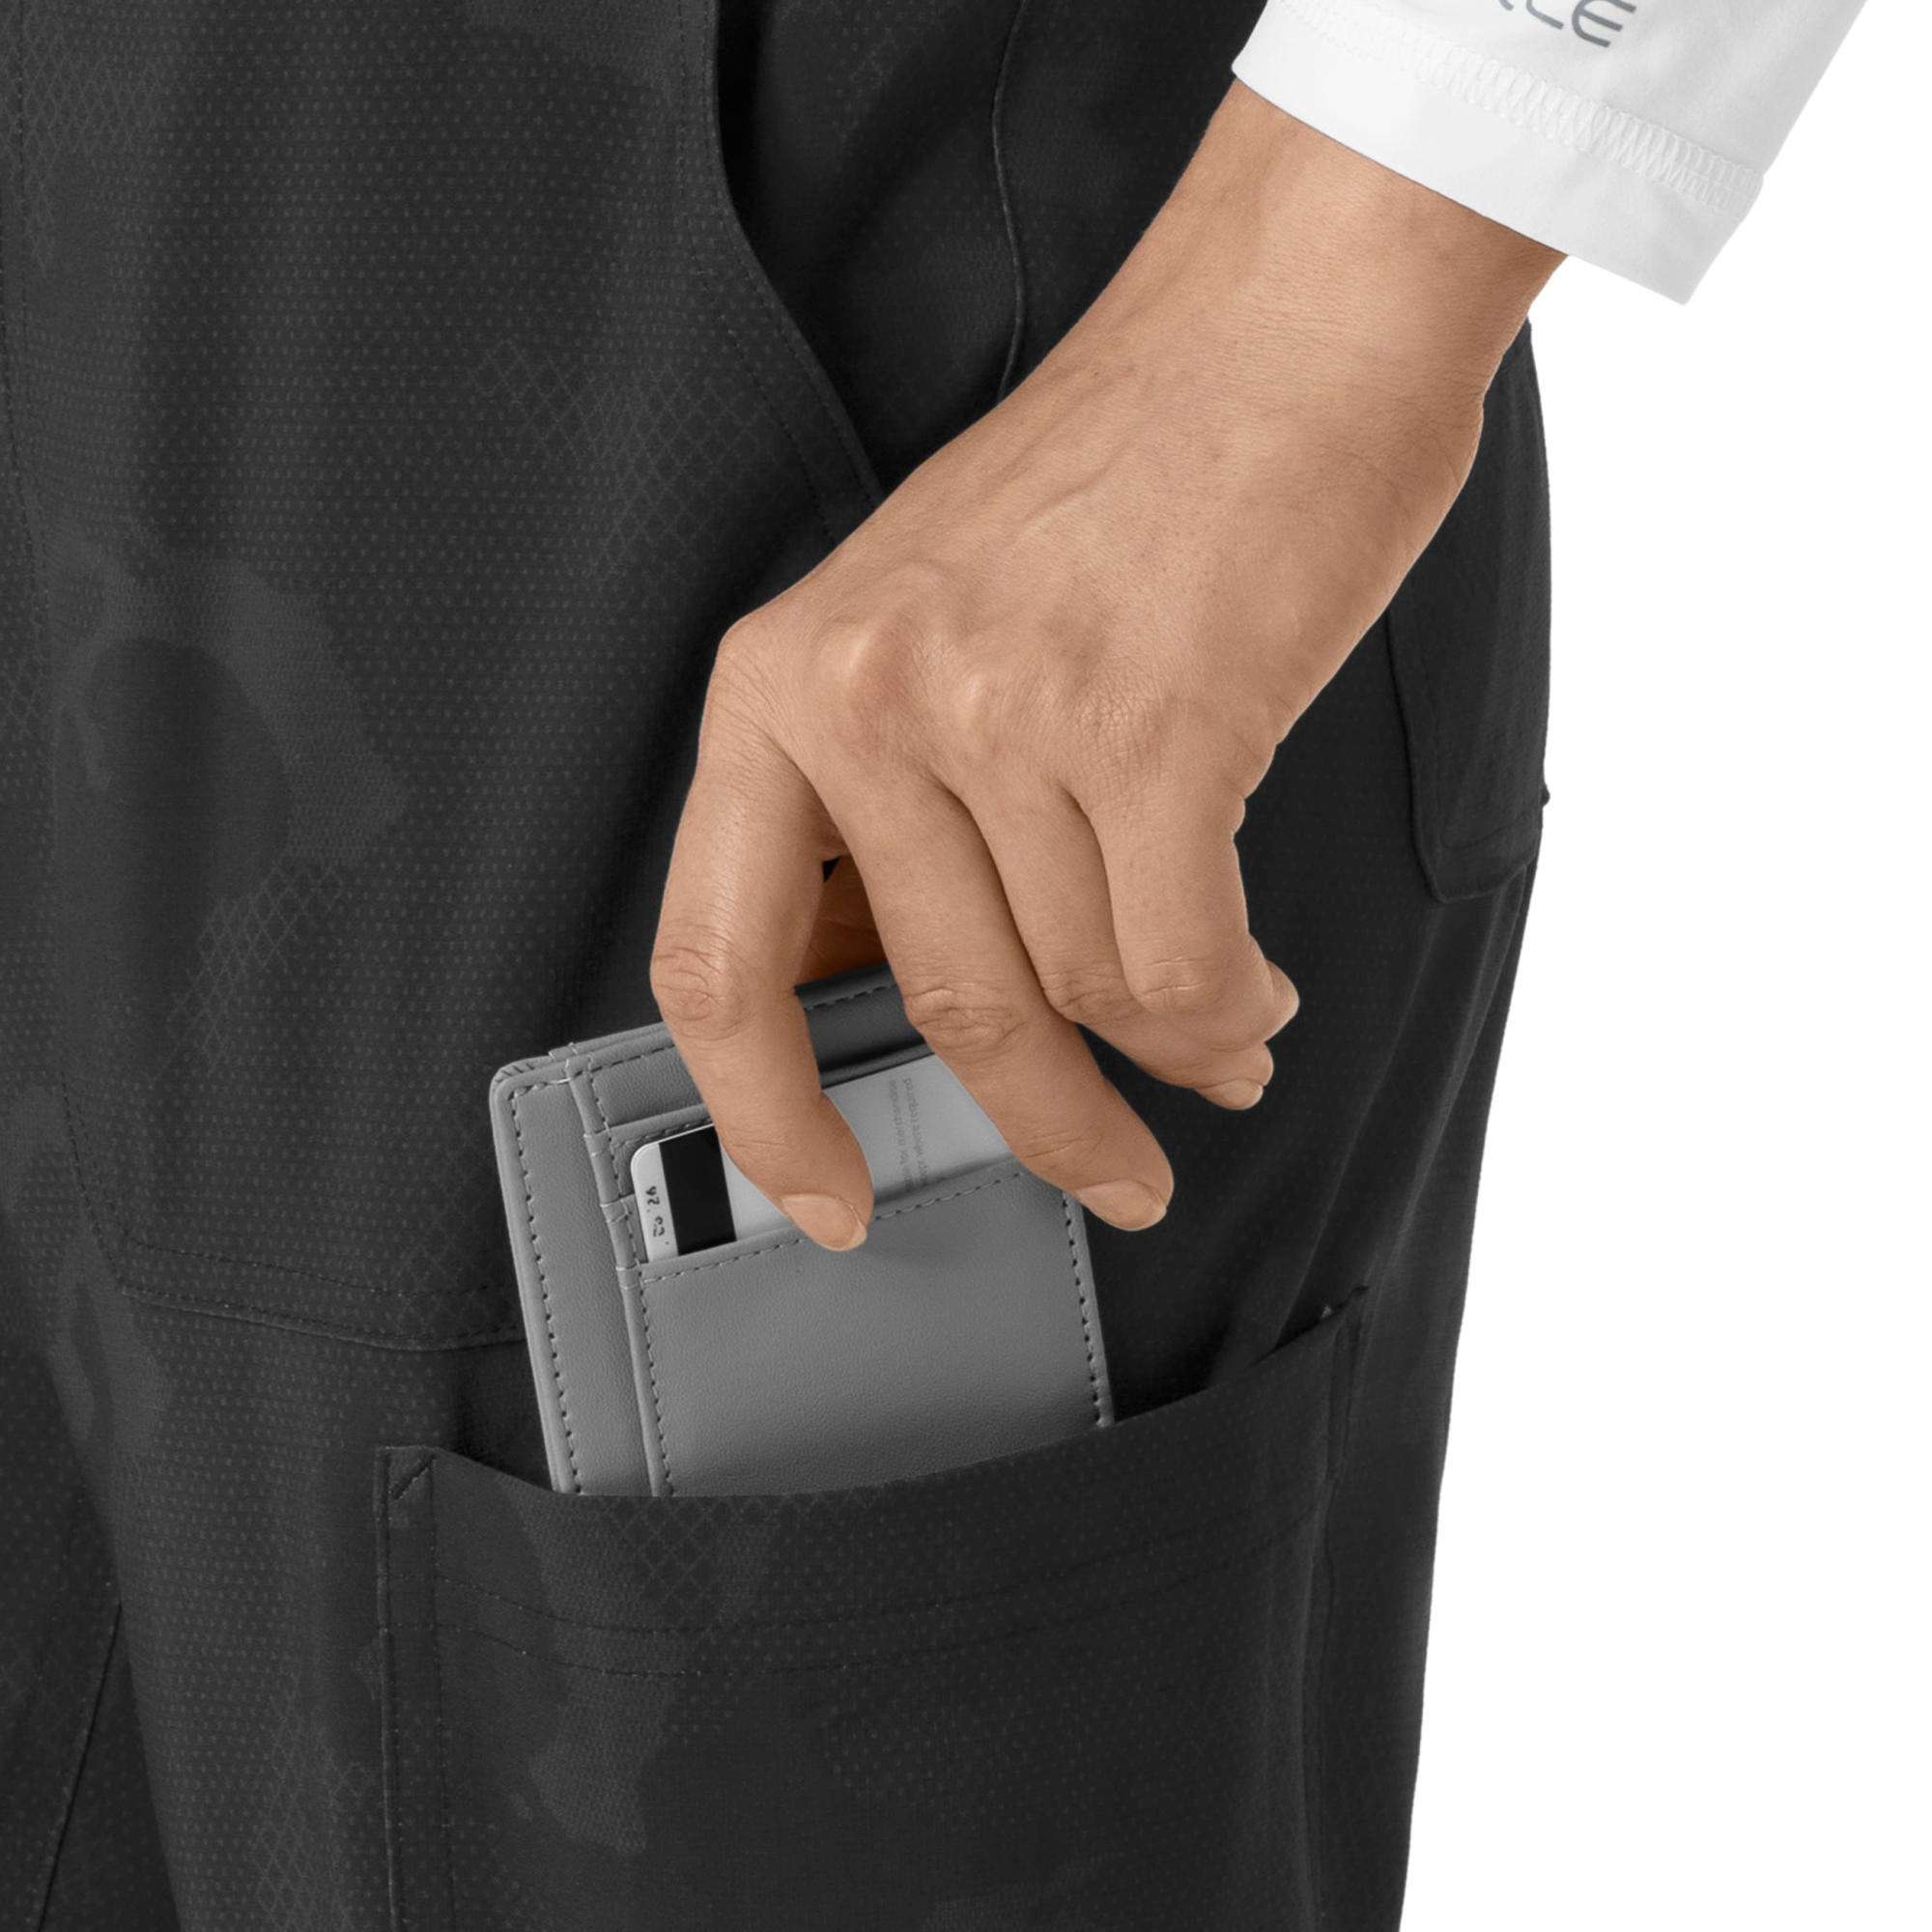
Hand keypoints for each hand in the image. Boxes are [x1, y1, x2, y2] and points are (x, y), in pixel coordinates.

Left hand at [653, 87, 1559, 1248]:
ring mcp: (1008, 711)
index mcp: (785, 680)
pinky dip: (1224, 1014)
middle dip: (1045, 1123)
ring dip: (1168, 1052)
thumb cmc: (1119, 473)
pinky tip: (1250, 1004)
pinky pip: (1179, 961)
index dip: (761, 1109)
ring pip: (1082, 989)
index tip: (819, 1193)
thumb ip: (897, 806)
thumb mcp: (928, 621)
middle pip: (947, 1002)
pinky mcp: (1155, 727)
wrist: (1276, 327)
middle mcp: (873, 696)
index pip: (718, 956)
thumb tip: (933, 994)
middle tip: (1111, 1172)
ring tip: (1221, 1042)